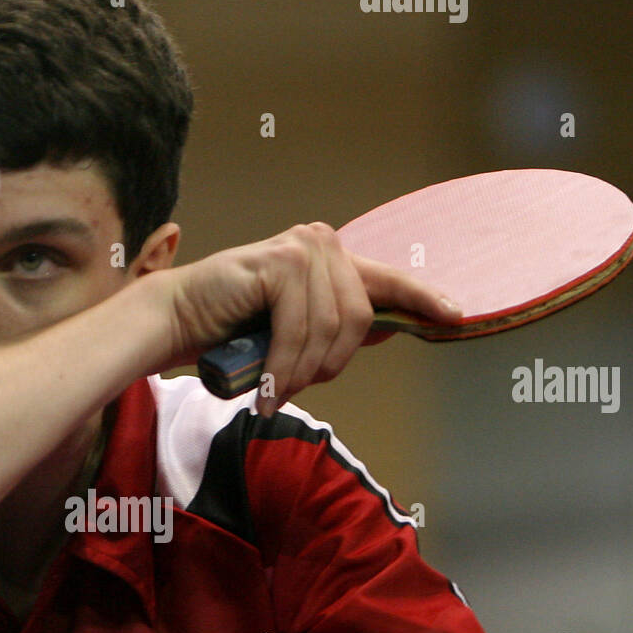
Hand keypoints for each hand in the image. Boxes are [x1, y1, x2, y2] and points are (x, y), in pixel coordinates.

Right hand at [164, 223, 460, 412]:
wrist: (176, 320)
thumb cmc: (231, 329)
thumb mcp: (295, 328)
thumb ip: (334, 322)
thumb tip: (384, 330)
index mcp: (330, 256)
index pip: (387, 280)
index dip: (421, 300)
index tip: (455, 317)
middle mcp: (321, 242)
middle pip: (358, 318)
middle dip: (329, 365)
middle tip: (294, 387)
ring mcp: (301, 247)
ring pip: (330, 328)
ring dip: (302, 372)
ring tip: (276, 390)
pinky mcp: (280, 261)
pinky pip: (299, 328)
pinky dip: (284, 366)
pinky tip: (268, 389)